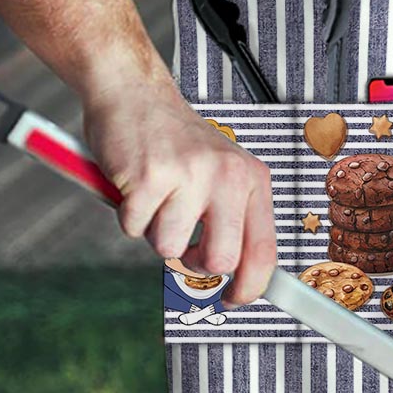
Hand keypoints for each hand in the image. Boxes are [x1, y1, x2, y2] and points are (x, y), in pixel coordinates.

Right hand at [83, 82, 276, 305]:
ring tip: (156, 197)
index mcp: (252, 179)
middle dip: (194, 262)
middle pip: (220, 260)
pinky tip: (135, 185)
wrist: (134, 93)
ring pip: (169, 248)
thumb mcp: (222, 173)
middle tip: (182, 240)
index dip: (251, 286)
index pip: (264, 250)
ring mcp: (190, 175)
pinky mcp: (150, 176)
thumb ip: (233, 219)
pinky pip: (134, 229)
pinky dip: (128, 215)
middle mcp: (228, 176)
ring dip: (155, 231)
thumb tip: (241, 277)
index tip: (236, 299)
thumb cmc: (176, 142)